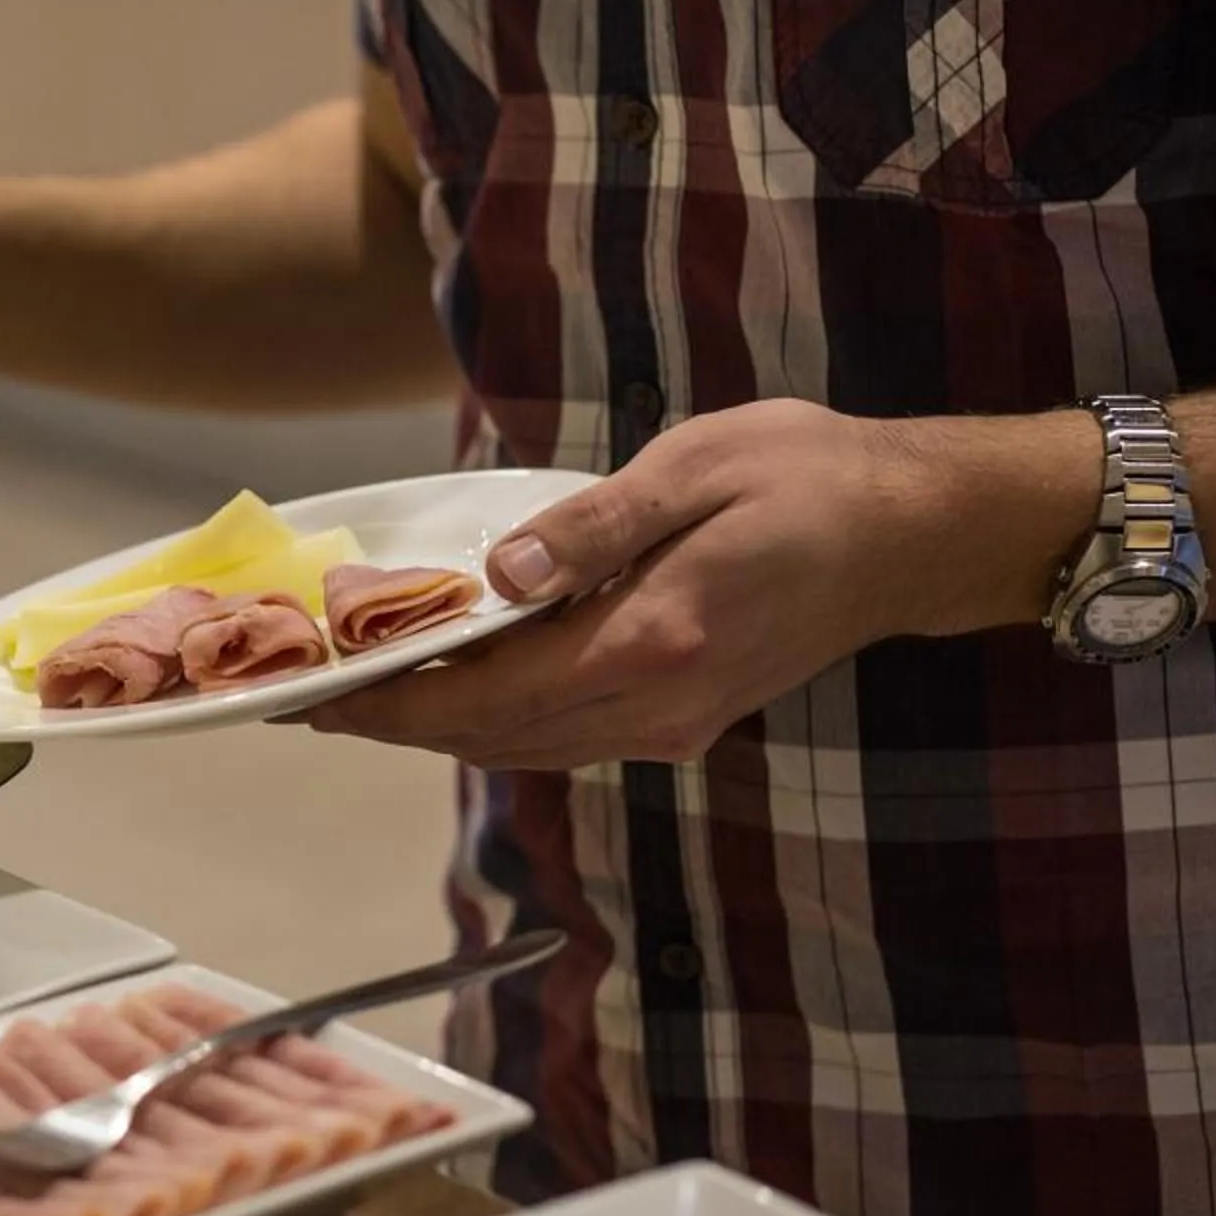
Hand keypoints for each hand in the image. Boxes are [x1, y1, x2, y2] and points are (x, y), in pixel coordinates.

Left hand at [298, 400, 1095, 770]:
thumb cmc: (808, 477)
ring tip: (353, 691)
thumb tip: (499, 570)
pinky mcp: (681, 719)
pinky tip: (452, 682)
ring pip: (522, 747)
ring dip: (436, 725)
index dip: (389, 701)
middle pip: (490, 735)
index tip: (309, 695)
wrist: (915, 533)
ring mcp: (671, 724)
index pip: (486, 694)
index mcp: (653, 640)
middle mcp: (655, 705)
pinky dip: (493, 718)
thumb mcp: (695, 468)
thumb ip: (593, 527)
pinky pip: (561, 736)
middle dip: (391, 719)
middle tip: (300, 692)